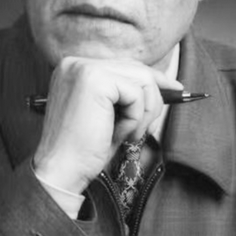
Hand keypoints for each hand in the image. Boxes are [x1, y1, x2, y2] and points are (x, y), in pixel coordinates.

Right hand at [32, 56, 181, 194]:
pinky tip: (120, 134)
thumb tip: (162, 84)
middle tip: (153, 122)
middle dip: (154, 96)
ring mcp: (84, 69)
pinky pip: (136, 94)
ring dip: (144, 113)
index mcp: (74, 70)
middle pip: (135, 68)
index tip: (174, 87)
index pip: (123, 65)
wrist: (61, 172)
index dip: (151, 78)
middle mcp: (75, 63)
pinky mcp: (95, 80)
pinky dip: (135, 119)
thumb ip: (124, 95)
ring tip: (129, 135)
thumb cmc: (83, 151)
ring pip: (142, 80)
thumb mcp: (107, 116)